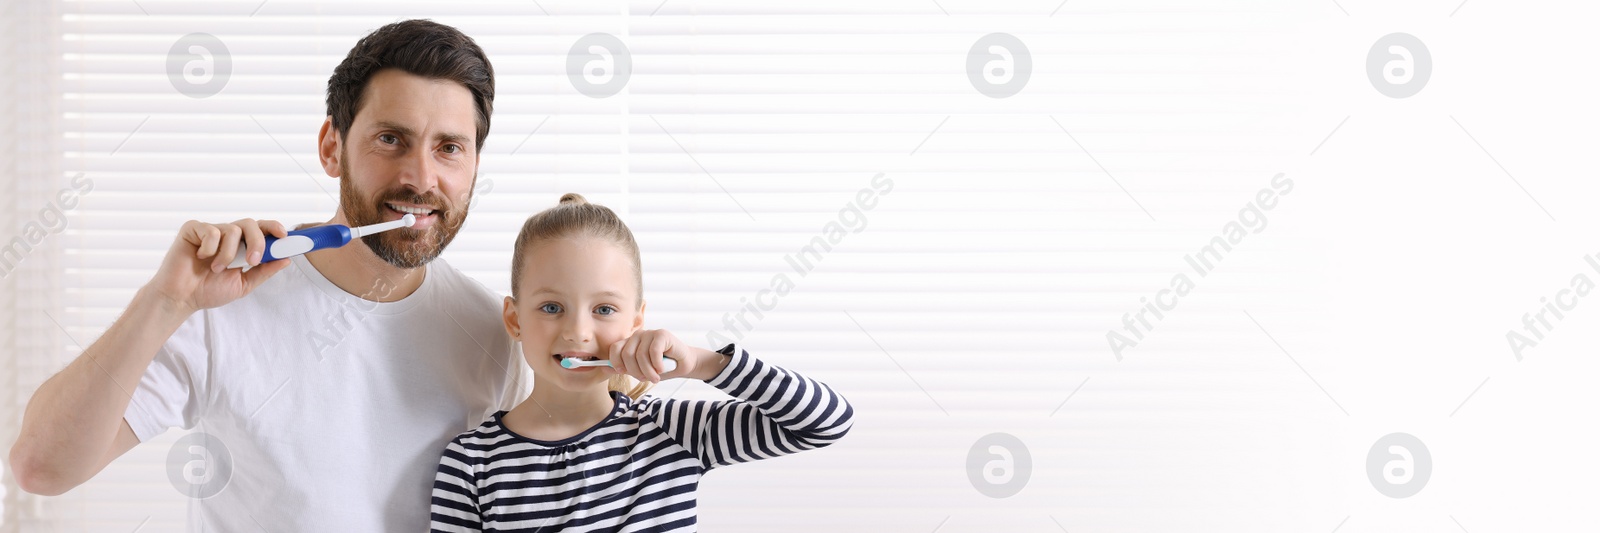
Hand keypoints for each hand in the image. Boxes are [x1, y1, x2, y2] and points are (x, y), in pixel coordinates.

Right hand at [145, 218, 292, 314]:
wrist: (181, 298)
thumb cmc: (208, 290)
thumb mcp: (243, 284)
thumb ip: (264, 271)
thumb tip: (286, 259)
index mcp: (241, 246)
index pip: (261, 229)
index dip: (274, 228)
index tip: (284, 235)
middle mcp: (227, 235)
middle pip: (251, 224)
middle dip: (257, 242)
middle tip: (253, 261)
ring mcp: (210, 230)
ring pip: (233, 230)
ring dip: (229, 254)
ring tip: (216, 268)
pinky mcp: (193, 229)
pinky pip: (211, 231)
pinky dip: (210, 249)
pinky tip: (200, 257)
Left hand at [606, 329, 727, 383]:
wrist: (683, 365)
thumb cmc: (661, 367)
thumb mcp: (639, 370)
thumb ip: (623, 369)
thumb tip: (604, 369)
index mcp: (630, 342)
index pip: (614, 349)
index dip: (616, 362)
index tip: (622, 372)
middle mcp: (638, 335)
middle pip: (627, 354)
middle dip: (635, 371)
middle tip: (646, 379)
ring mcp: (650, 333)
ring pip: (640, 355)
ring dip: (648, 371)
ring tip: (655, 377)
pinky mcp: (662, 334)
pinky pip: (653, 352)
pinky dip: (657, 364)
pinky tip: (662, 368)